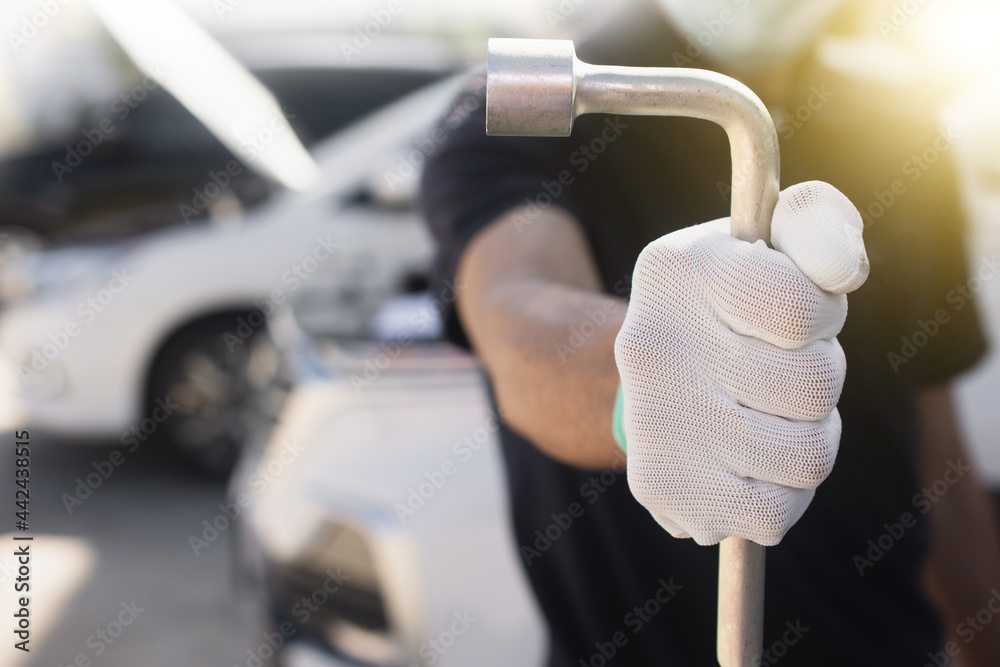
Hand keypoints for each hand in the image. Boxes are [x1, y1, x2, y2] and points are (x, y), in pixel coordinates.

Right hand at [615, 181, 868, 545]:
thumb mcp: (769, 244)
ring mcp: (651, 421)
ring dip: (810, 437)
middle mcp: (651, 344)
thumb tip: (842, 268)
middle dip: (821, 378)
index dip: (823, 316)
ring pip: (804, 457)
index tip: (800, 314)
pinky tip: (756, 464)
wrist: (655, 372)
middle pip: (813, 386)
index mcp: (679, 270)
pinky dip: (785, 497)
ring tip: (775, 416)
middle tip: (784, 367)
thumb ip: (818, 228)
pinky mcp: (659, 485)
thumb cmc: (736, 304)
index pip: (799, 309)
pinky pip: (773, 517)